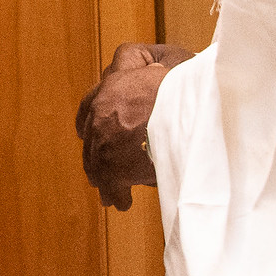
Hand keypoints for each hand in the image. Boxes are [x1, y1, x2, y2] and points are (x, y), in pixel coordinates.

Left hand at [75, 42, 192, 210]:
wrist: (190, 110)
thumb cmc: (187, 90)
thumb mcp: (166, 72)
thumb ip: (151, 78)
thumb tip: (153, 74)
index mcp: (112, 86)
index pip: (89, 104)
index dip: (88, 119)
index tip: (85, 131)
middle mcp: (101, 112)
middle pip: (91, 139)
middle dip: (96, 156)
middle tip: (98, 172)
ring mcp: (105, 140)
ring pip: (97, 163)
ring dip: (105, 179)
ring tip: (112, 195)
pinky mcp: (114, 166)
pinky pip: (111, 185)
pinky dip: (118, 194)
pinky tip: (125, 202)